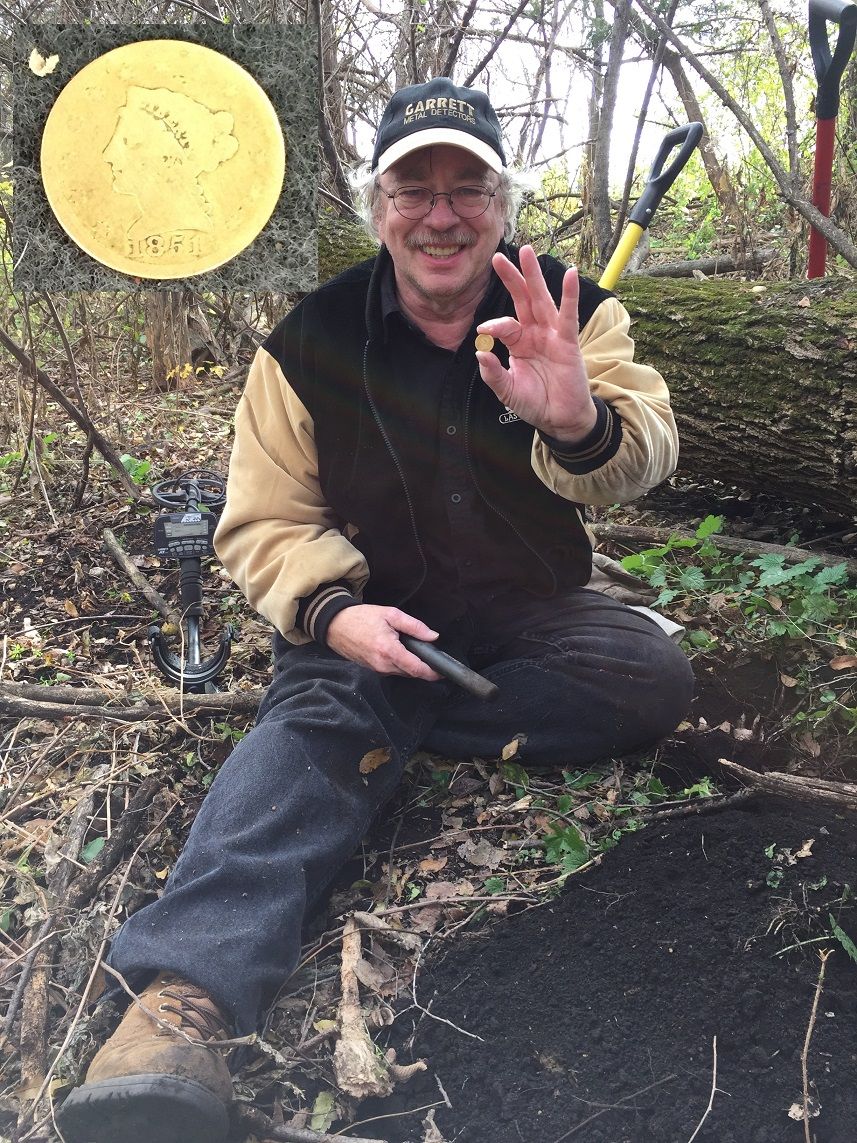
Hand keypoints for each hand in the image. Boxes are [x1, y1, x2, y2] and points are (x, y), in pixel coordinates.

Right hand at [326, 605, 441, 680]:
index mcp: (389, 651)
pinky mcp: (372, 670)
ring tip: (410, 649)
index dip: (432, 673)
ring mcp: (376, 669)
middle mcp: (382, 665)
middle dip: (422, 666)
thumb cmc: (361, 618)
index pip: (416, 669)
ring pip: (401, 673)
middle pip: (411, 673)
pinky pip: (391, 670)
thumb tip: (433, 636)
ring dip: (410, 665)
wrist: (335, 625)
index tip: (442, 672)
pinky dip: (398, 664)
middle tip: (427, 652)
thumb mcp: (391, 614)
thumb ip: (414, 626)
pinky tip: (397, 651)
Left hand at [476, 245, 596, 440]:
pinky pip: (568, 315)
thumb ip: (493, 374)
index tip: (482, 331)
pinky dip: (570, 295)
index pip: (505, 325)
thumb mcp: (507, 391)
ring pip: (542, 300)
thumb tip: (479, 353)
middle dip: (512, 277)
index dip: (494, 325)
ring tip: (528, 252)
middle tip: (497, 256)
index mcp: (519, 342)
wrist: (559, 419)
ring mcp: (552, 335)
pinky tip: (571, 274)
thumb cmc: (535, 402)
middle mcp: (535, 333)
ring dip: (535, 276)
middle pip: (522, 299)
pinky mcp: (568, 342)